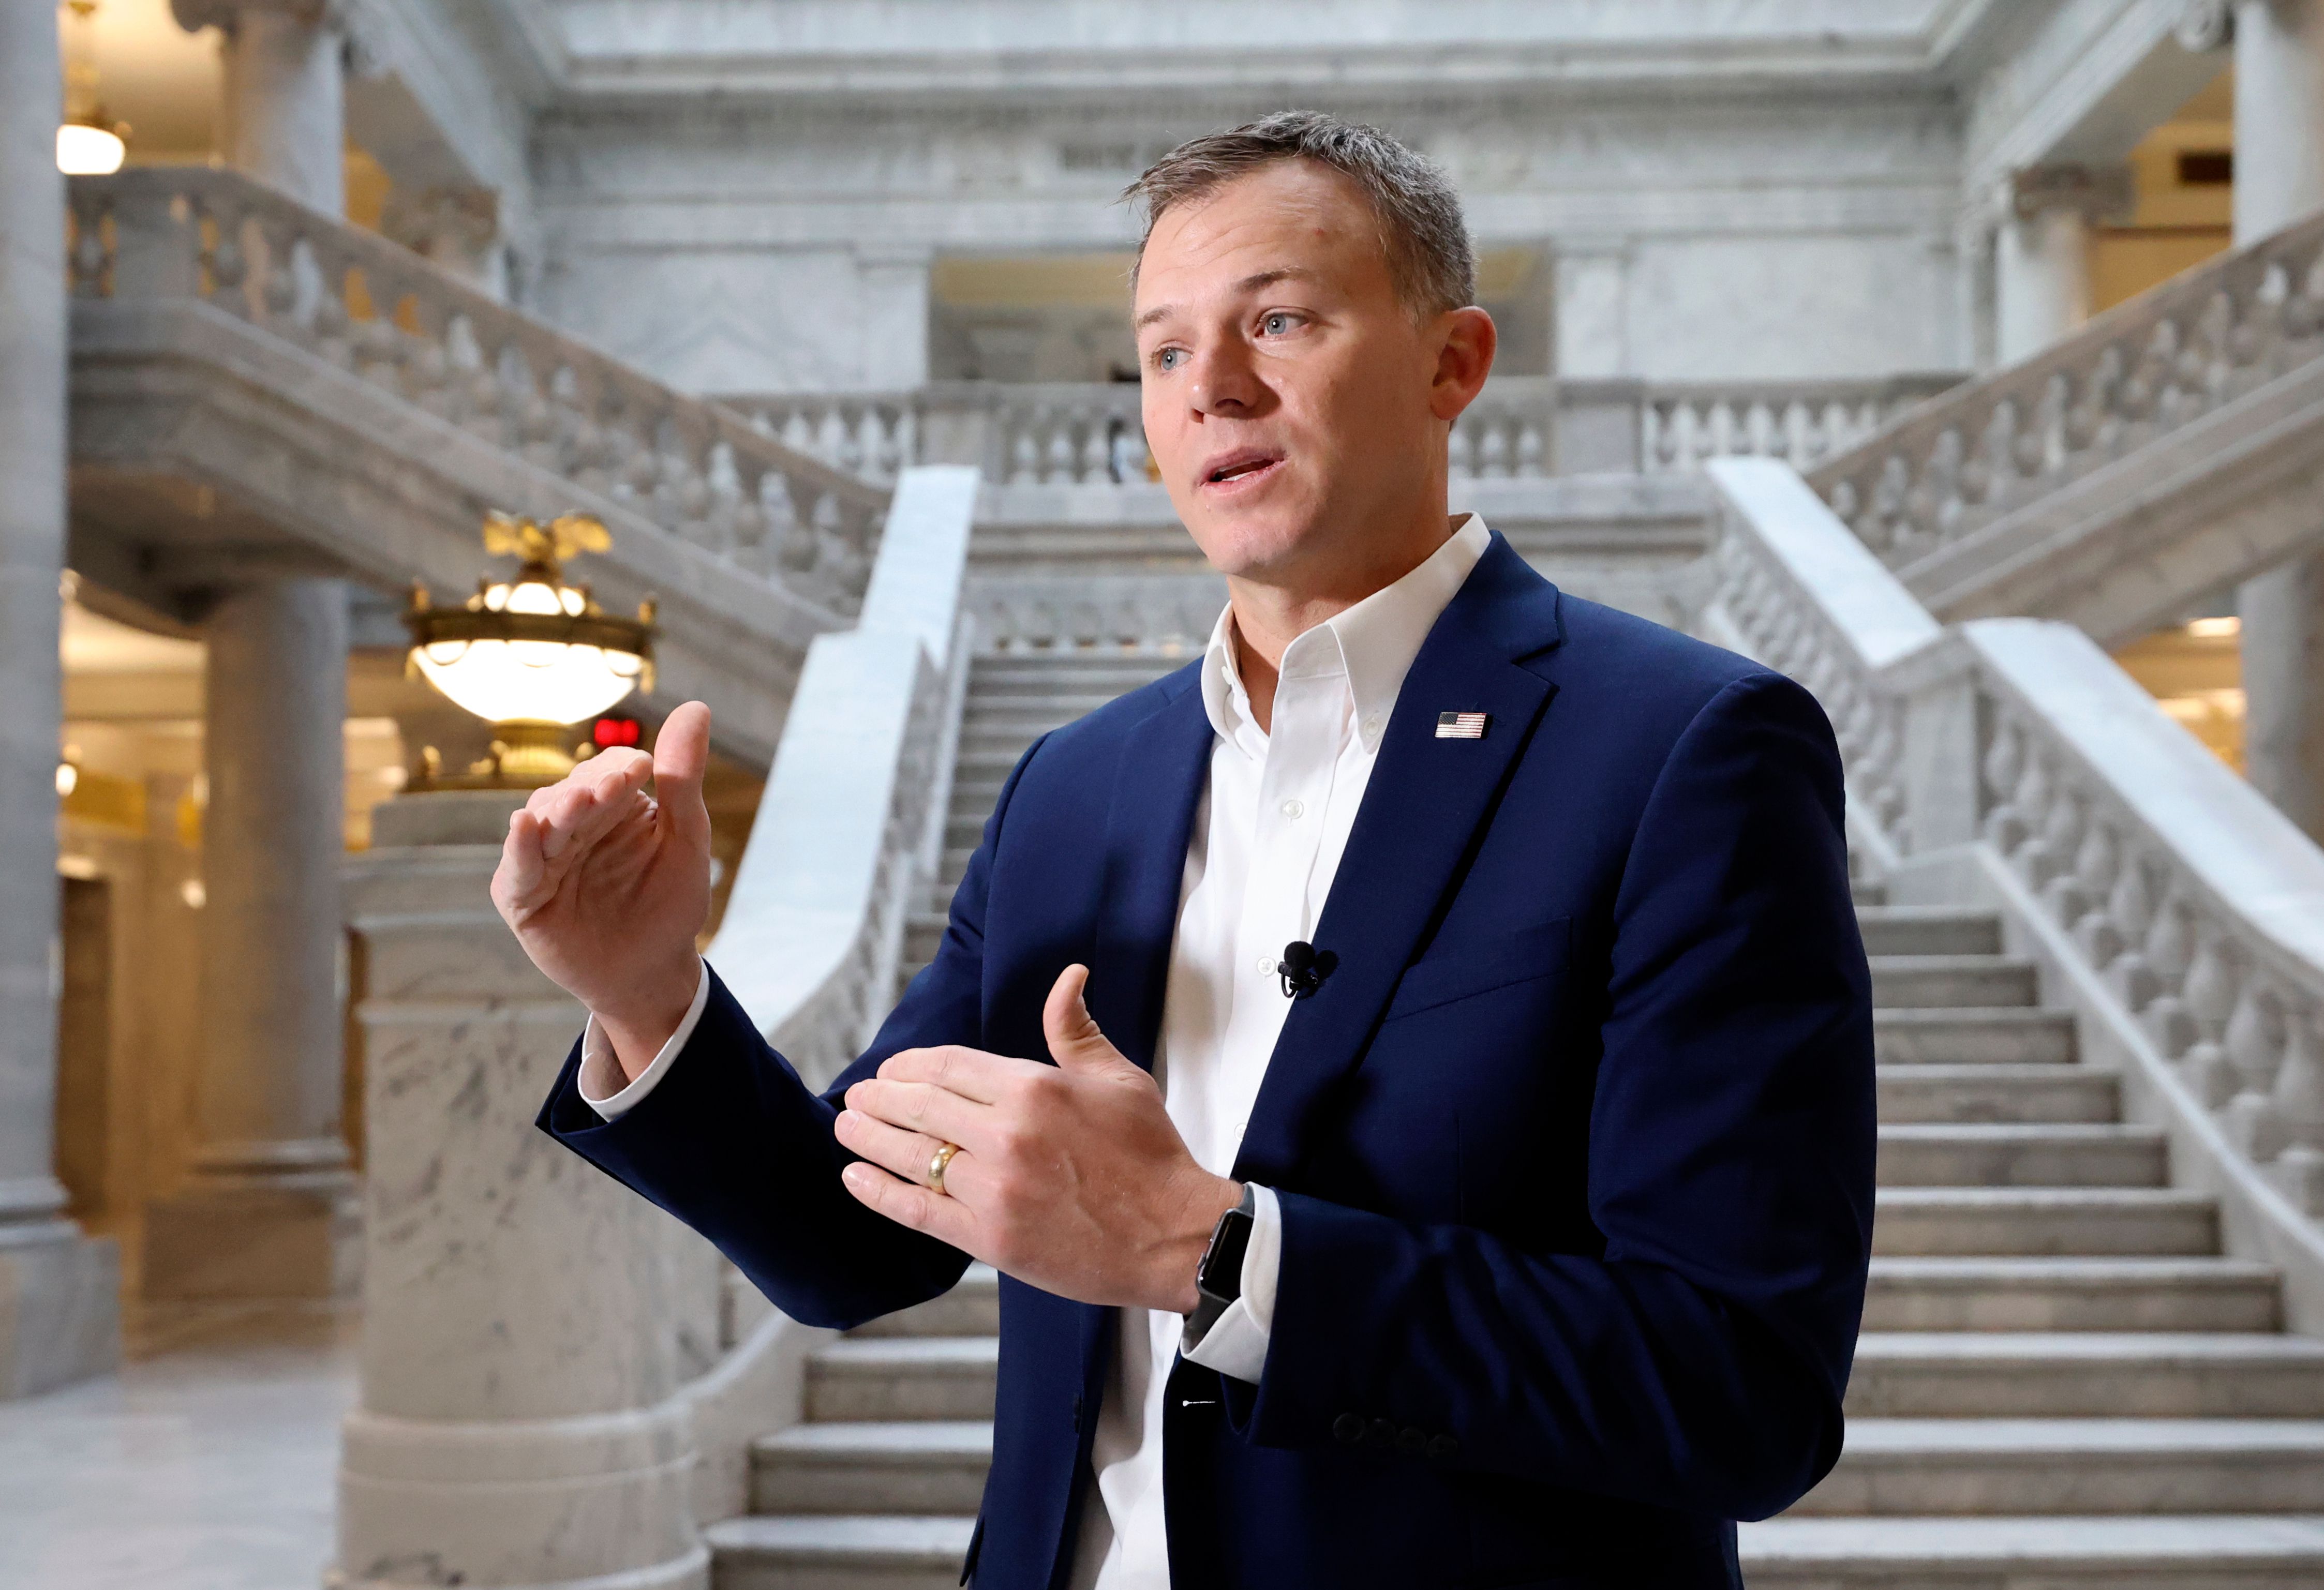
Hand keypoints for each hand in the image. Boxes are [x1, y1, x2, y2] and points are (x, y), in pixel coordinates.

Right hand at [491, 700, 713, 1080]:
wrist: (652, 971)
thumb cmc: (669, 902)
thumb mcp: (685, 838)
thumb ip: (683, 778)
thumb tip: (696, 706)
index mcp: (609, 805)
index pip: (607, 771)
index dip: (621, 769)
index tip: (644, 768)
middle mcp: (570, 824)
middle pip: (572, 793)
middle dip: (592, 788)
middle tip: (618, 783)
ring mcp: (542, 858)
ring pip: (542, 823)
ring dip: (560, 810)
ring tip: (581, 802)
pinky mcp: (522, 895)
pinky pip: (516, 868)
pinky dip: (519, 846)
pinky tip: (525, 825)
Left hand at [834, 964, 1240, 1312]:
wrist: (1175, 1236)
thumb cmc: (1151, 1155)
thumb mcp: (1119, 1079)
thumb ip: (1076, 1030)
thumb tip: (1068, 977)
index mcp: (1035, 1088)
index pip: (949, 1065)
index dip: (911, 1066)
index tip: (893, 1069)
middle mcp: (1006, 1134)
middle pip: (920, 1106)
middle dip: (882, 1098)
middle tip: (859, 1096)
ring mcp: (994, 1188)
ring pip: (911, 1156)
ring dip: (869, 1138)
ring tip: (847, 1127)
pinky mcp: (990, 1238)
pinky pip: (918, 1210)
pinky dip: (879, 1193)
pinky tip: (855, 1178)